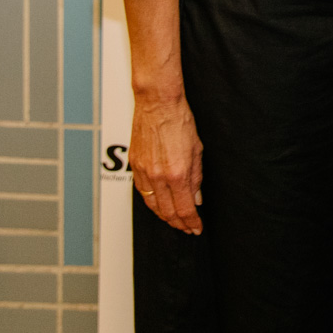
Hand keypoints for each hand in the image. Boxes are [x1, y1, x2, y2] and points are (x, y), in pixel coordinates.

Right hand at [130, 94, 204, 234]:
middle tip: (187, 227)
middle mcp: (158, 176)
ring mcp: (143, 172)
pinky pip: (142, 192)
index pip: (184, 209)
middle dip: (178, 223)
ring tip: (174, 220)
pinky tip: (158, 204)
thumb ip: (197, 177)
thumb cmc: (179, 120)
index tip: (196, 228)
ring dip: (164, 216)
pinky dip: (151, 202)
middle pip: (167, 212)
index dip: (191, 222)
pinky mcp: (134, 166)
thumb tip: (196, 197)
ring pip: (152, 205)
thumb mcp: (197, 149)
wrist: (157, 104)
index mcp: (177, 173)